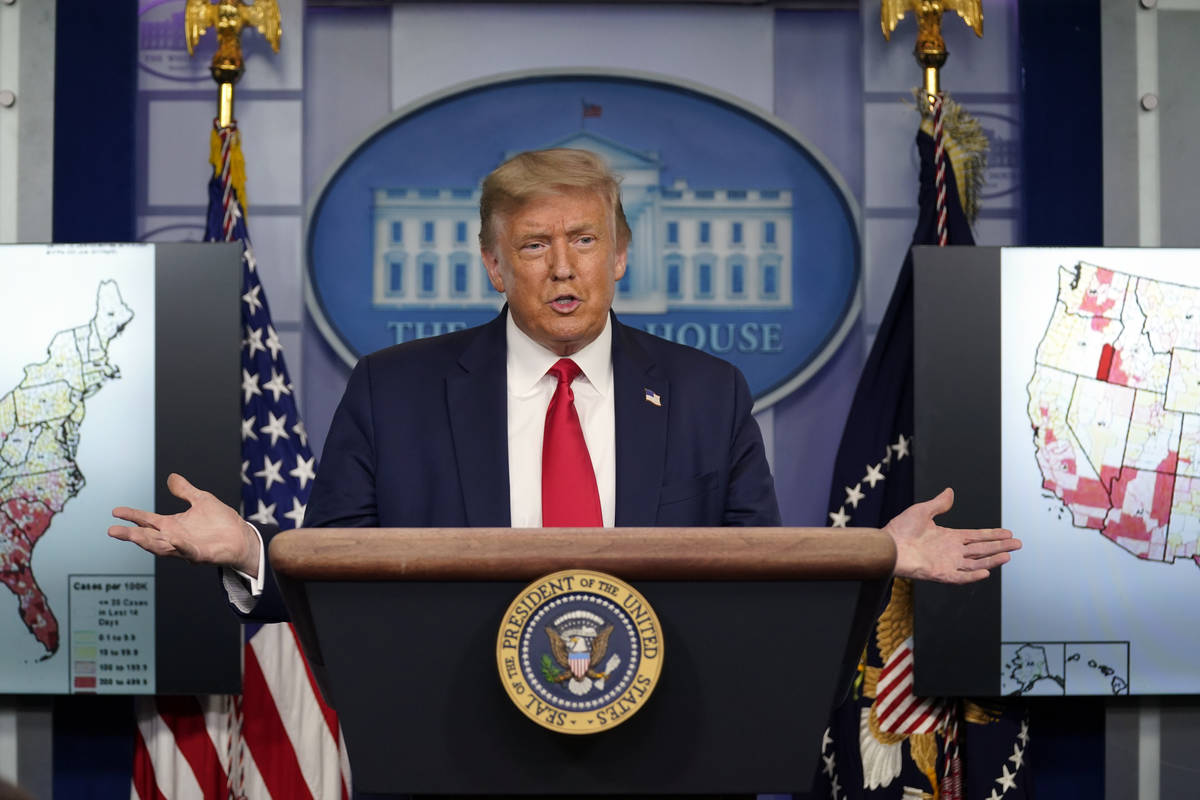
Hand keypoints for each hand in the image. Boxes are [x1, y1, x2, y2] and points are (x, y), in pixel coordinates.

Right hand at [108, 473, 259, 575]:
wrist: (242, 537)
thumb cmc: (221, 522)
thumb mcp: (201, 500)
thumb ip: (185, 491)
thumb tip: (171, 477)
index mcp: (173, 525)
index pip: (147, 520)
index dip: (132, 516)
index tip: (115, 511)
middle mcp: (175, 538)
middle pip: (148, 537)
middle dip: (130, 534)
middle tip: (112, 530)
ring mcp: (186, 548)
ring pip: (161, 547)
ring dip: (146, 542)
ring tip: (131, 536)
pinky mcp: (200, 554)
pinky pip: (187, 551)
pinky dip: (180, 545)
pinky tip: (173, 538)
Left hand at [883, 488, 1020, 583]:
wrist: (886, 545)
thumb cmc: (900, 529)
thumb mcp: (922, 511)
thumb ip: (938, 504)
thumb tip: (950, 492)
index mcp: (949, 537)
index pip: (976, 537)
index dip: (992, 535)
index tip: (1008, 533)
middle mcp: (951, 551)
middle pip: (981, 550)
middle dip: (1000, 547)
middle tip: (1019, 544)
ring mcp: (947, 563)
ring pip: (975, 563)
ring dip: (991, 560)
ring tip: (1008, 555)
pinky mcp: (940, 574)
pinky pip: (960, 576)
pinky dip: (972, 575)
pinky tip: (986, 572)